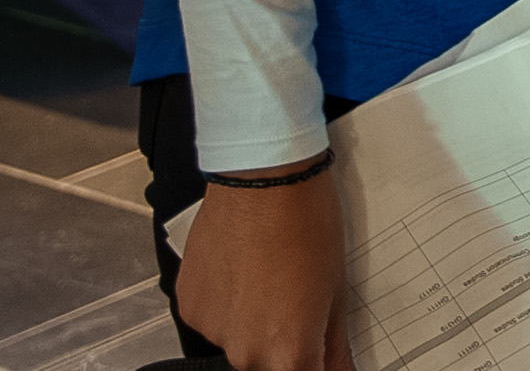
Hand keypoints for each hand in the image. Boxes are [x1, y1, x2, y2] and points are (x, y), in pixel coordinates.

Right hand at [172, 168, 354, 370]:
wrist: (262, 177)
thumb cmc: (307, 222)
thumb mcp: (336, 288)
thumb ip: (334, 344)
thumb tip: (342, 370)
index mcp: (286, 353)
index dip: (314, 362)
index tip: (319, 350)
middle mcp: (244, 352)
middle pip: (267, 365)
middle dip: (284, 343)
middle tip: (297, 300)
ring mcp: (211, 330)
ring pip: (237, 342)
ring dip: (252, 324)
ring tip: (268, 277)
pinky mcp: (188, 306)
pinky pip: (212, 320)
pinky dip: (227, 305)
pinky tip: (243, 270)